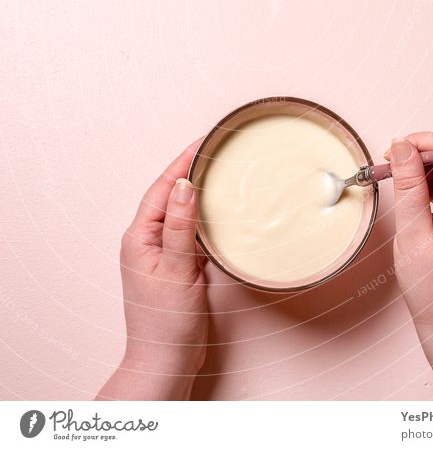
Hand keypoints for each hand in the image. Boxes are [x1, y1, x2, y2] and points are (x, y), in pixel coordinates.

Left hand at [97, 143, 207, 399]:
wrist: (165, 364)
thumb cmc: (165, 324)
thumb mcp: (176, 270)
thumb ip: (180, 227)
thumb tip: (184, 185)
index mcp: (139, 237)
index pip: (163, 188)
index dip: (182, 162)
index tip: (202, 142)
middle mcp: (146, 241)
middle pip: (170, 195)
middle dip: (191, 170)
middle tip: (215, 149)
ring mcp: (160, 253)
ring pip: (180, 212)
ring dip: (198, 191)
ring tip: (219, 172)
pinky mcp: (175, 265)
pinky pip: (188, 230)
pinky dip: (203, 216)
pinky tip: (218, 212)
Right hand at [385, 132, 432, 399]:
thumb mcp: (413, 233)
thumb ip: (408, 186)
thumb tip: (401, 145)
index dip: (419, 144)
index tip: (390, 152)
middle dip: (417, 156)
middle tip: (386, 167)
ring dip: (420, 171)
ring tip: (395, 187)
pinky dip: (428, 186)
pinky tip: (411, 200)